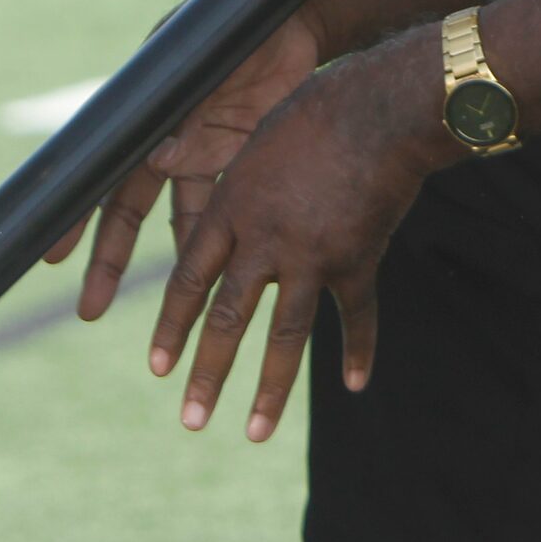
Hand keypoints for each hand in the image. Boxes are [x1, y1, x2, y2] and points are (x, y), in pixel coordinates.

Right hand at [43, 14, 320, 321]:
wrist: (303, 14)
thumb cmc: (244, 24)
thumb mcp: (209, 61)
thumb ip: (188, 109)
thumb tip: (160, 160)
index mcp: (146, 111)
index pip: (101, 170)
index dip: (75, 215)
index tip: (49, 255)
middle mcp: (167, 135)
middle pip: (129, 206)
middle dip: (110, 258)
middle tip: (90, 308)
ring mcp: (202, 148)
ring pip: (177, 216)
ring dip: (170, 260)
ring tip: (165, 313)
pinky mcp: (239, 155)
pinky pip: (220, 204)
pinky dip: (214, 237)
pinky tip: (211, 279)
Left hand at [150, 28, 451, 441]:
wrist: (382, 109)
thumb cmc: (317, 108)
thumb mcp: (258, 133)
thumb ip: (227, 169)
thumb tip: (171, 157)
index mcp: (232, 208)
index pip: (190, 280)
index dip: (174, 326)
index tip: (158, 367)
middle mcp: (264, 241)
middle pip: (229, 318)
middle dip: (207, 373)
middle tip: (190, 419)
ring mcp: (312, 255)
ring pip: (285, 334)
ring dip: (269, 388)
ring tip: (252, 433)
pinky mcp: (357, 259)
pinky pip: (356, 316)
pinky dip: (358, 349)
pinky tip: (355, 384)